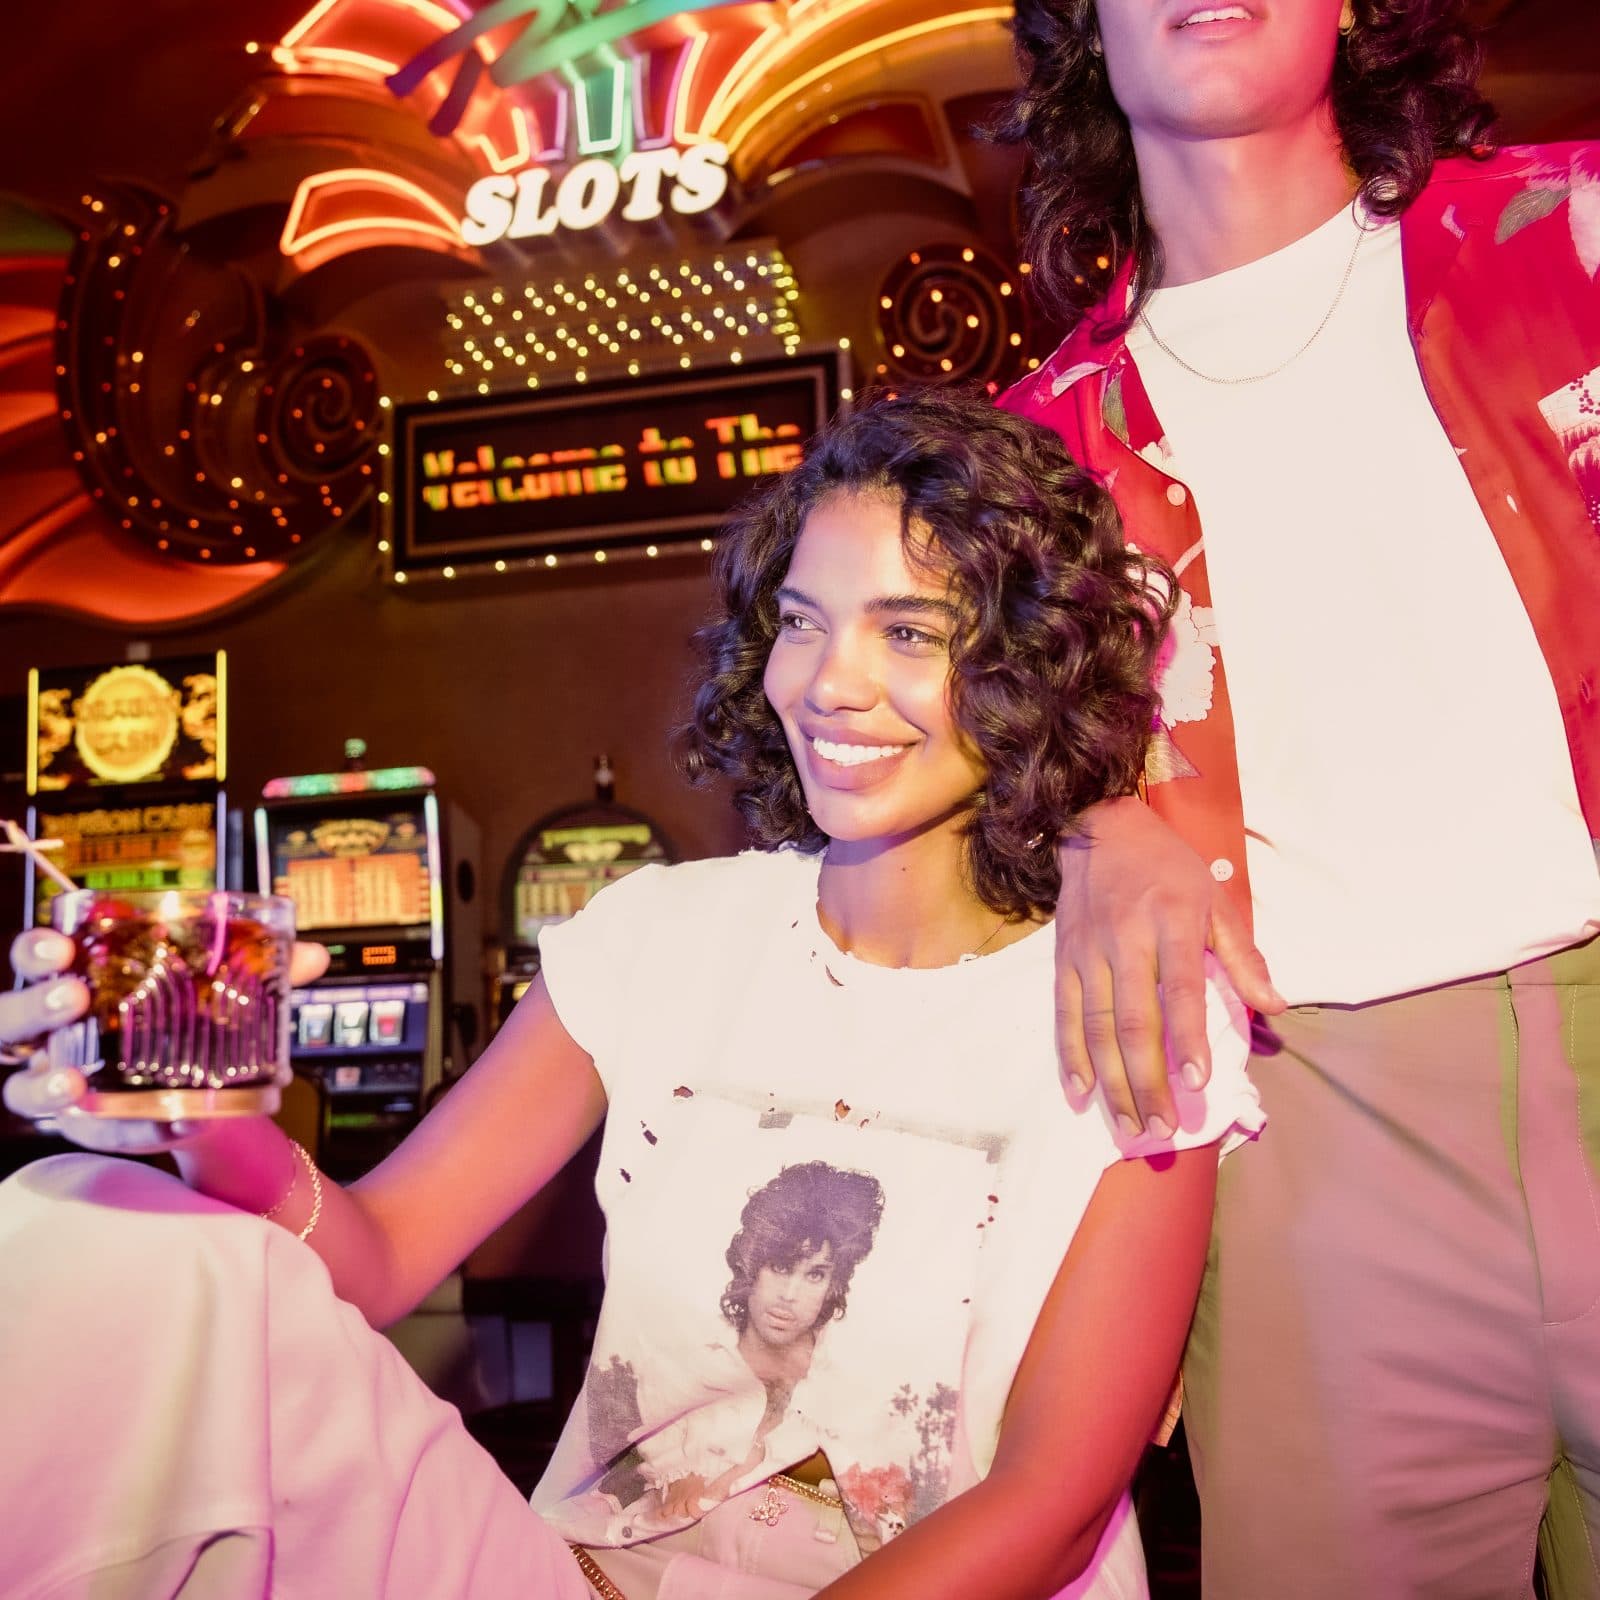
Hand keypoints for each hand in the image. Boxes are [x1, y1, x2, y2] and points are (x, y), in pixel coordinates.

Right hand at [2, 931, 329, 1151]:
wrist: (196, 1094)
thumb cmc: (187, 1026)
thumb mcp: (218, 993)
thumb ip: (262, 973)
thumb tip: (313, 956)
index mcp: (77, 981)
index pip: (38, 959)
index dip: (37, 951)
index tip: (59, 946)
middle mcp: (53, 1034)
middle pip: (13, 1019)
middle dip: (35, 1007)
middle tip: (73, 996)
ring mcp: (58, 1084)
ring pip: (22, 1087)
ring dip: (44, 1084)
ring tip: (74, 1085)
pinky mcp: (84, 1129)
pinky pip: (92, 1135)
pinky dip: (127, 1132)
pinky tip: (165, 1128)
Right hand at [1054, 797, 1283, 1134]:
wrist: (1098, 828)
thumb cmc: (1168, 867)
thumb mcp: (1215, 897)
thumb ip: (1243, 954)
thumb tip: (1274, 1006)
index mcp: (1172, 921)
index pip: (1178, 987)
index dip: (1186, 1037)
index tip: (1196, 1083)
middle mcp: (1126, 939)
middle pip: (1132, 1020)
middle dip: (1146, 1080)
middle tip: (1161, 1128)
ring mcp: (1089, 953)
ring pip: (1097, 1027)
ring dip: (1112, 1081)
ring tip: (1130, 1124)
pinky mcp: (1063, 960)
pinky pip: (1065, 1016)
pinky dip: (1071, 1057)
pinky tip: (1082, 1093)